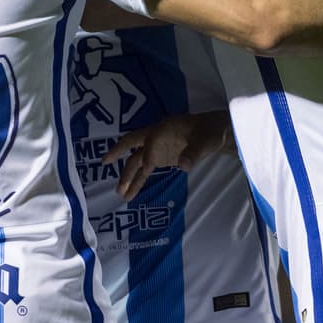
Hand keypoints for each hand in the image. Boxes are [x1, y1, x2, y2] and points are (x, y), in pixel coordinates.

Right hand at [102, 111, 231, 199]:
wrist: (219, 132)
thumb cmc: (212, 132)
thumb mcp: (207, 141)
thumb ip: (194, 152)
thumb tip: (184, 166)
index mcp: (164, 128)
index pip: (149, 143)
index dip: (147, 156)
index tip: (146, 168)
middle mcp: (156, 137)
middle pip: (133, 146)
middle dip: (118, 153)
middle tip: (103, 162)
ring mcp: (158, 148)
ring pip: (138, 161)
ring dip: (129, 176)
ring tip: (120, 194)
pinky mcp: (163, 158)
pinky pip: (147, 169)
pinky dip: (139, 180)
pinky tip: (131, 193)